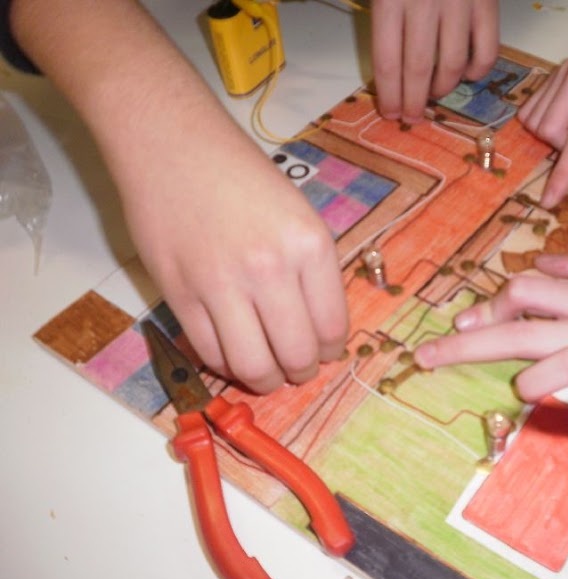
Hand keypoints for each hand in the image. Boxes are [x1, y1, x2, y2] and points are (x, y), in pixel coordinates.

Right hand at [123, 123, 347, 394]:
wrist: (170, 143)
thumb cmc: (241, 175)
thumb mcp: (298, 214)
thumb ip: (312, 271)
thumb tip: (320, 332)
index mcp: (309, 245)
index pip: (332, 328)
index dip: (332, 352)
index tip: (326, 354)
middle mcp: (270, 269)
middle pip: (296, 356)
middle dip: (302, 373)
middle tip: (298, 369)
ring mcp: (221, 285)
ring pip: (253, 367)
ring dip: (266, 380)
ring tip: (267, 371)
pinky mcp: (178, 295)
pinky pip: (210, 353)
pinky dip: (226, 365)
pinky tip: (232, 353)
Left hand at [371, 0, 498, 122]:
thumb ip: (385, 16)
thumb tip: (388, 68)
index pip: (387, 61)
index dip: (389, 94)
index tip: (391, 112)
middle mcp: (425, 3)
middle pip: (418, 69)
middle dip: (414, 102)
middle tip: (412, 117)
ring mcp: (460, 4)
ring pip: (452, 65)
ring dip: (442, 88)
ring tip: (435, 92)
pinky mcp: (488, 4)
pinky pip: (486, 51)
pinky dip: (477, 71)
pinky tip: (467, 73)